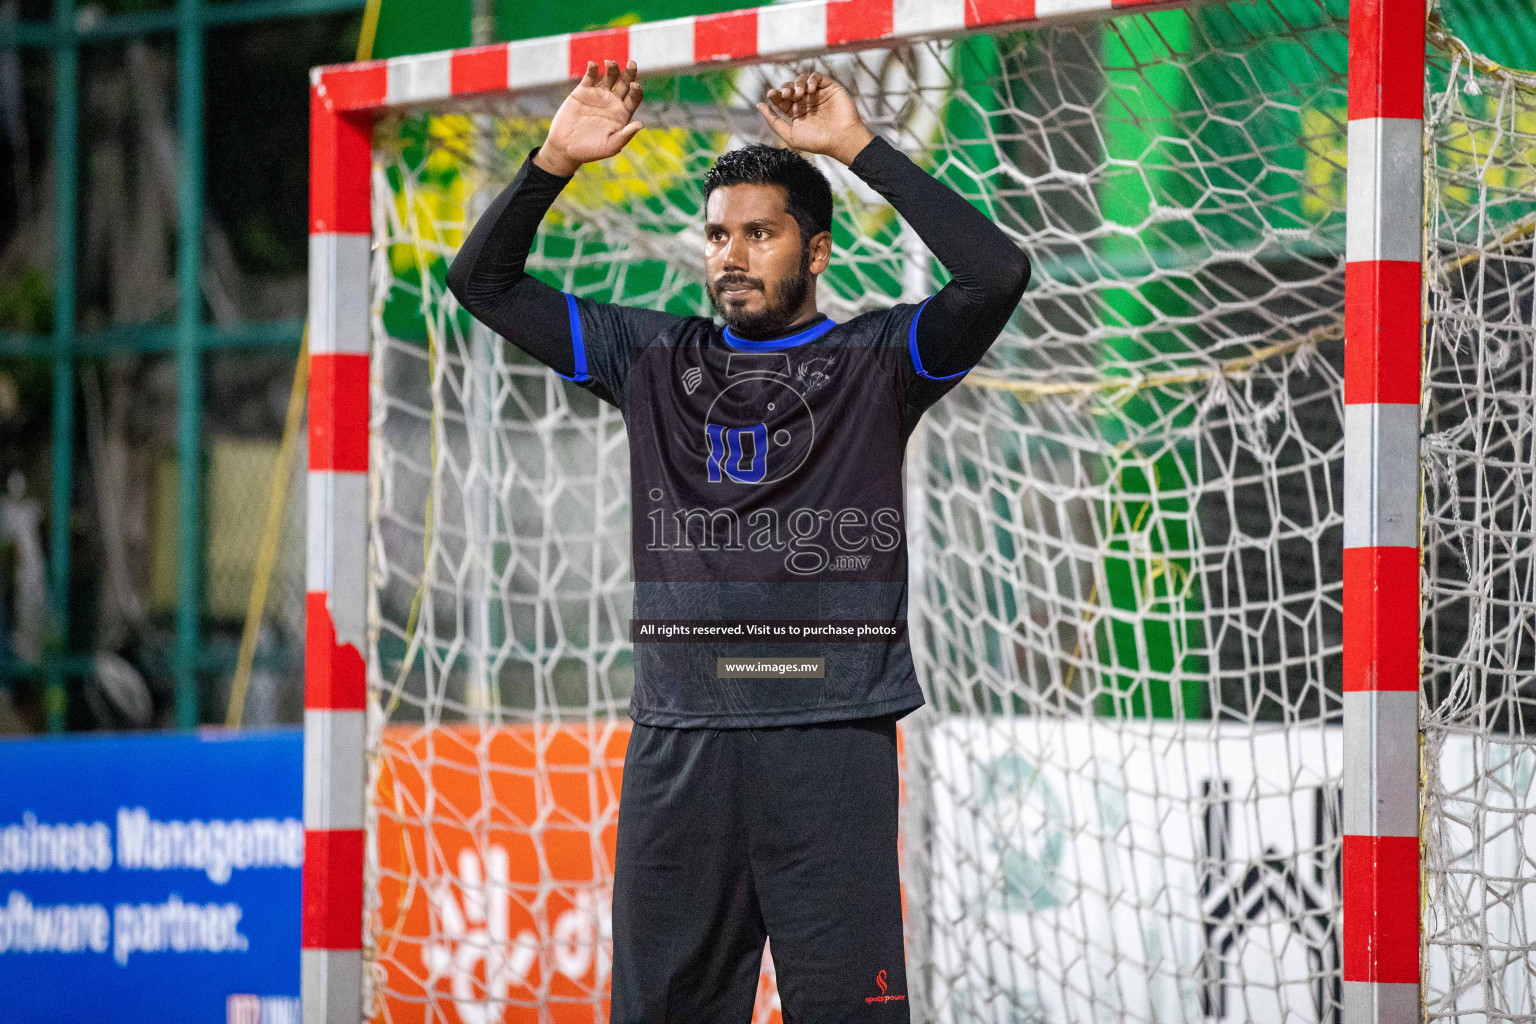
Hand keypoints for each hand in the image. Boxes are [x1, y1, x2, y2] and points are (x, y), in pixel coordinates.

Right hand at [535, 59, 643, 176]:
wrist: (565, 148)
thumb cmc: (590, 151)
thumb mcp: (610, 146)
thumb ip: (625, 135)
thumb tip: (641, 124)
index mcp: (622, 113)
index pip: (634, 98)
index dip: (636, 90)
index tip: (634, 85)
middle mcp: (613, 102)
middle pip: (625, 83)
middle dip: (630, 73)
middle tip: (632, 64)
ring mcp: (598, 95)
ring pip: (609, 76)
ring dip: (613, 67)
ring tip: (610, 62)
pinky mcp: (583, 91)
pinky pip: (590, 76)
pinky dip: (592, 69)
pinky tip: (593, 64)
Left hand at [757, 71, 873, 165]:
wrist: (841, 139)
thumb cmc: (817, 141)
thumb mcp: (790, 135)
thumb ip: (774, 121)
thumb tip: (759, 105)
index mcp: (796, 113)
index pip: (781, 100)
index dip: (775, 95)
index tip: (771, 94)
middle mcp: (806, 103)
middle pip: (790, 87)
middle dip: (785, 88)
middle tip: (786, 94)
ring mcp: (818, 94)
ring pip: (802, 80)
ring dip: (797, 84)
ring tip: (800, 94)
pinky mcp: (829, 88)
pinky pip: (817, 77)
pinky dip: (811, 79)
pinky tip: (810, 89)